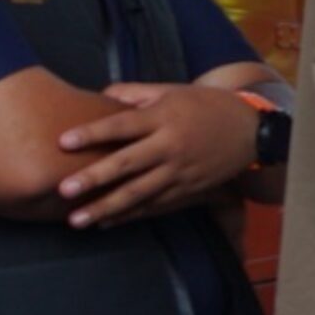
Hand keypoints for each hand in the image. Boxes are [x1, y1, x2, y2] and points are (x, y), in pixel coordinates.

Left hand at [56, 82, 256, 225]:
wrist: (250, 130)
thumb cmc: (205, 105)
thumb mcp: (171, 91)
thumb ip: (135, 93)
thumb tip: (99, 95)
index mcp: (163, 117)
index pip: (122, 125)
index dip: (93, 133)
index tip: (63, 141)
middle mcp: (170, 146)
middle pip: (127, 164)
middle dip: (94, 178)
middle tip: (64, 190)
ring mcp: (179, 172)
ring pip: (138, 194)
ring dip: (105, 208)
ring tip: (76, 220)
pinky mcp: (187, 191)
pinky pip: (153, 206)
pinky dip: (128, 216)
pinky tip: (104, 223)